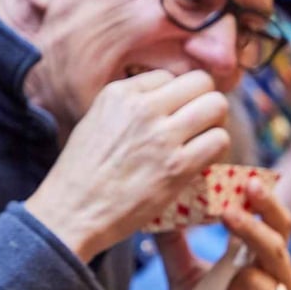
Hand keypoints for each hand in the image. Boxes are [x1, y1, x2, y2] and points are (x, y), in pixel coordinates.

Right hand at [24, 70, 229, 261]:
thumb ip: (129, 106)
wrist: (72, 212)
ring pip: (216, 106)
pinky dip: (215, 149)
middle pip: (201, 82)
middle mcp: (143, 108)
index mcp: (120, 93)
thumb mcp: (96, 120)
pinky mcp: (177, 166)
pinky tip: (201, 160)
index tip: (170, 117)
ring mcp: (162, 136)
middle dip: (203, 101)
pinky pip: (219, 140)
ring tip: (201, 141)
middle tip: (196, 125)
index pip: (169, 76)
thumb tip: (165, 101)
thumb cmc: (81, 173)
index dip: (174, 97)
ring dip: (214, 124)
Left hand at [159, 178, 290, 289]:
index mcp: (268, 262)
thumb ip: (177, 245)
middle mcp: (286, 281)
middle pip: (274, 245)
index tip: (250, 180)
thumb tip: (161, 207)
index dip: (266, 202)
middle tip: (226, 213)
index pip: (277, 224)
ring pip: (255, 283)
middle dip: (249, 228)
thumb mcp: (185, 278)